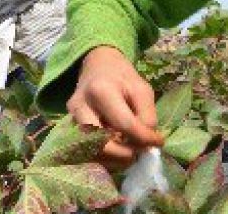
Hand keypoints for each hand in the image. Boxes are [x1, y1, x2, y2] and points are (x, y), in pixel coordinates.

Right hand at [67, 46, 163, 169]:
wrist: (98, 67)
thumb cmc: (122, 78)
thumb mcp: (142, 89)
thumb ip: (147, 116)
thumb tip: (148, 143)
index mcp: (101, 91)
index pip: (124, 124)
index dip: (144, 138)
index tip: (158, 143)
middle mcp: (81, 107)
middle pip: (101, 143)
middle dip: (124, 154)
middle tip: (140, 153)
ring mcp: (71, 119)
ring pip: (91, 151)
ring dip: (114, 159)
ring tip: (131, 153)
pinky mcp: (69, 127)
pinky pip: (86, 150)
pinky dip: (105, 156)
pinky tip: (118, 150)